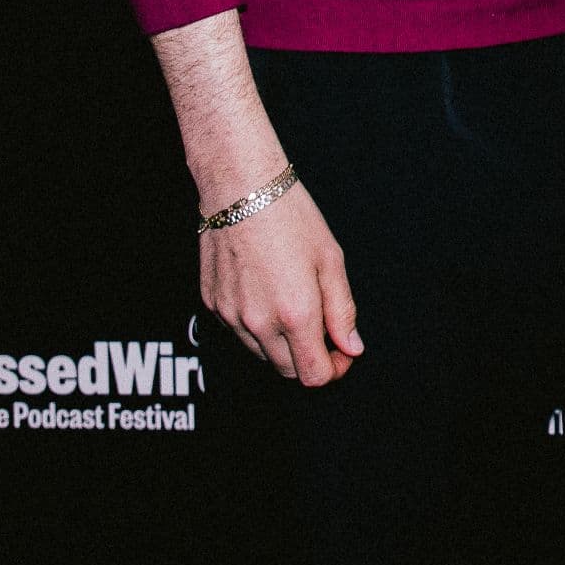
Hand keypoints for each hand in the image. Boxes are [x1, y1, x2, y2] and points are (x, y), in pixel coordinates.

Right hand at [198, 182, 361, 385]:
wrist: (241, 189)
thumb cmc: (291, 217)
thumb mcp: (331, 260)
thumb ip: (342, 310)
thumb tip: (352, 347)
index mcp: (295, 313)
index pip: (313, 376)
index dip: (333, 370)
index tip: (342, 352)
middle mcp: (259, 323)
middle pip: (288, 371)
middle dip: (310, 359)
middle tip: (324, 330)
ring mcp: (231, 317)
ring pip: (262, 354)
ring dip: (283, 344)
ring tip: (296, 303)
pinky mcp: (212, 306)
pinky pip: (239, 332)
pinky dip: (258, 327)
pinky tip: (268, 292)